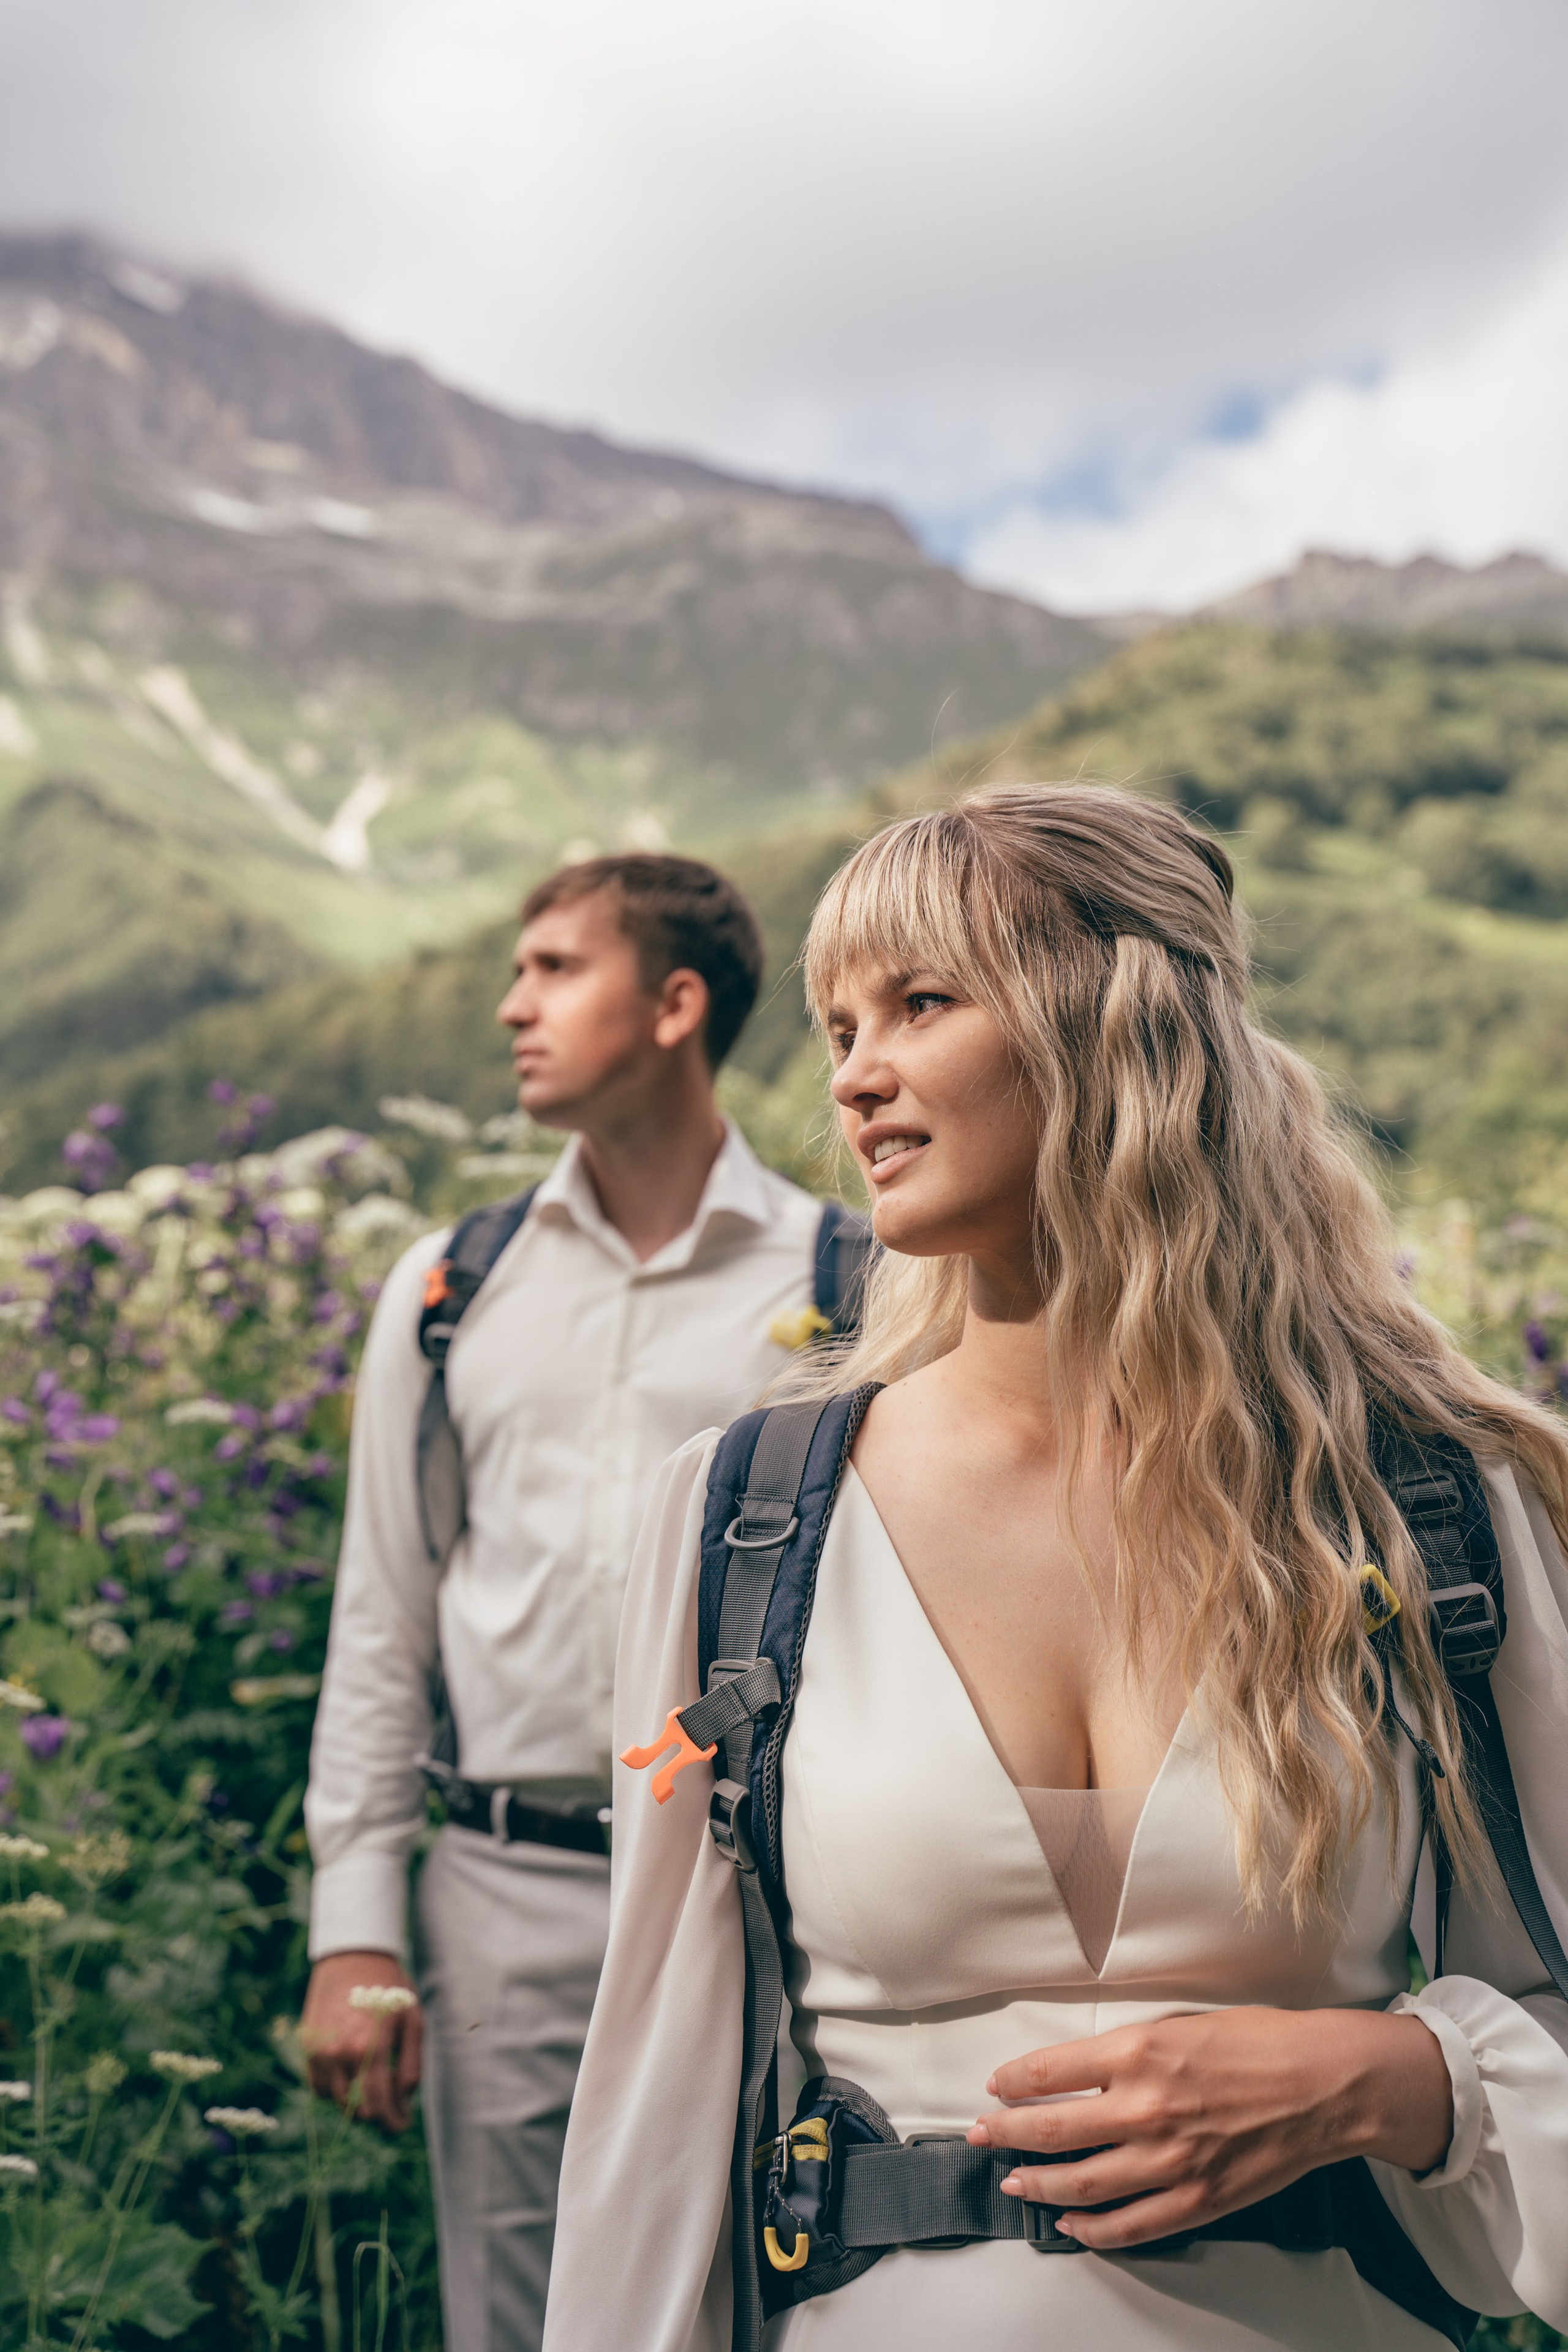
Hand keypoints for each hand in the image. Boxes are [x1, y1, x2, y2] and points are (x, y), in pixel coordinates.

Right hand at [299, 1949, 422, 2132]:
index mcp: (371, 2048)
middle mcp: (341, 2054)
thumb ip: (410, 2067)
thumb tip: (403, 2104)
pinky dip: (334, 2087)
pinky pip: (318, 2086)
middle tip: (391, 2103)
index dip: (392, 2124)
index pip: (379, 2108)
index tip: (401, 2125)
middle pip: (357, 2111)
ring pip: (336, 2101)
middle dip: (377, 2112)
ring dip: (355, 2099)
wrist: (353, 1956)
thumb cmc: (390, 1988)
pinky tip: (350, 2068)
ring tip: (372, 2077)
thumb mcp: (413, 2021)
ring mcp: (319, 2051)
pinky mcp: (307, 2047)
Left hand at [967, 2005, 1453, 2249]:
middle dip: (1004, 2133)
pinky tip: (1070, 2223)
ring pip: (1080, 2182)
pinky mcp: (1196, 2199)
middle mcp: (1145, 2106)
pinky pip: (1130, 2224)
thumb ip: (1126, 2050)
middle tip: (977, 2134)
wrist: (1325, 2084)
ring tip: (1013, 2180)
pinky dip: (1092, 2228)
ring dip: (1037, 2182)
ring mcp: (1169, 2159)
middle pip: (1051, 2129)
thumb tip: (1077, 2070)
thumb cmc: (1259, 2042)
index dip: (1013, 2081)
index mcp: (1139, 2051)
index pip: (1050, 2070)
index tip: (994, 2086)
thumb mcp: (1180, 2022)